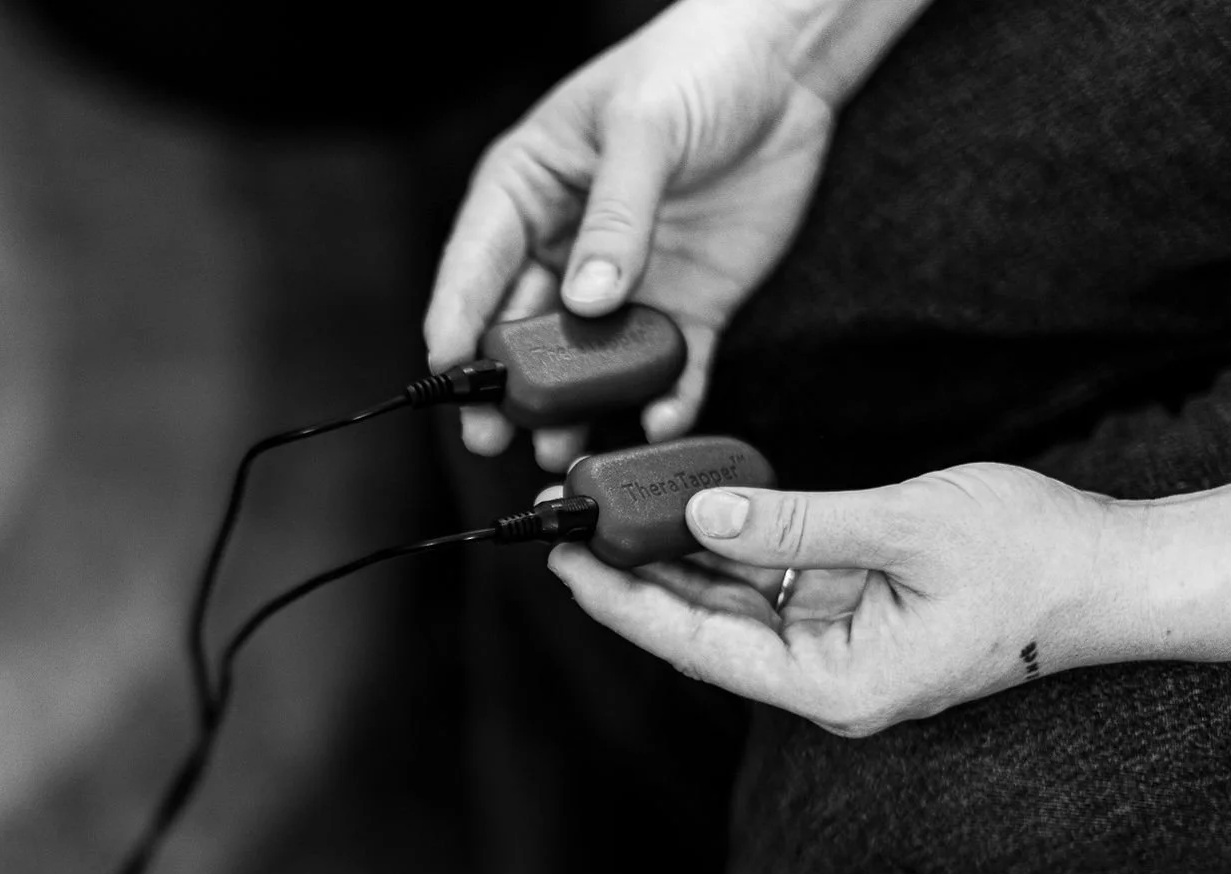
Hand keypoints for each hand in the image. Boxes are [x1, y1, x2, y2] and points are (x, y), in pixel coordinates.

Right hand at [425, 0, 843, 467]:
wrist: (785, 70)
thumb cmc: (693, 69)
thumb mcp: (643, 129)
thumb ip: (617, 216)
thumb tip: (587, 298)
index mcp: (528, 192)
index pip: (475, 265)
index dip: (455, 319)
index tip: (445, 369)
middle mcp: (566, 248)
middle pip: (521, 329)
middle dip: (506, 386)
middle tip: (493, 432)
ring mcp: (625, 285)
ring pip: (587, 361)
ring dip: (575, 406)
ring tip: (563, 447)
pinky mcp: (686, 305)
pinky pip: (670, 364)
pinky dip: (665, 397)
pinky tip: (659, 420)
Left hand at [546, 464, 1123, 735]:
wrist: (1113, 573)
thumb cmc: (1032, 558)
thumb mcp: (910, 526)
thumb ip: (802, 523)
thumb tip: (704, 515)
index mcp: (836, 685)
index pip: (700, 645)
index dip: (625, 602)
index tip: (565, 560)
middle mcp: (826, 681)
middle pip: (703, 629)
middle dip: (634, 575)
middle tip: (566, 522)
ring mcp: (837, 651)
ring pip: (731, 605)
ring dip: (674, 558)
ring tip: (604, 510)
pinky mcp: (850, 617)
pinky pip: (770, 584)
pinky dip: (728, 548)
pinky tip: (680, 509)